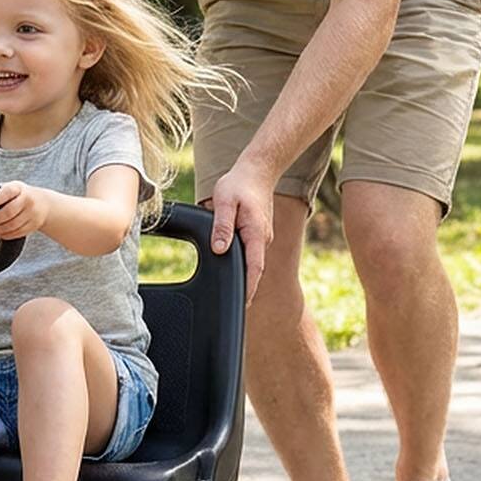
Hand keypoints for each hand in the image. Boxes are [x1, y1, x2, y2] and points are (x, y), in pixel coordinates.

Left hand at [0, 180, 50, 239]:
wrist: (44, 204)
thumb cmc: (21, 195)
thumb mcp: (12, 187)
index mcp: (19, 188)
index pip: (7, 192)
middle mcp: (28, 200)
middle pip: (9, 212)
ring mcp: (32, 213)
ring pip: (13, 225)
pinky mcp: (33, 225)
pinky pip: (18, 233)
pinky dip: (6, 235)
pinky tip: (1, 232)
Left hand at [208, 157, 275, 302]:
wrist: (256, 171)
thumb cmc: (238, 184)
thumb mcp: (223, 202)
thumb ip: (221, 226)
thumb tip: (219, 249)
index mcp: (255, 233)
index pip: (253, 267)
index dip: (248, 287)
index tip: (243, 304)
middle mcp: (261, 239)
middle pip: (254, 270)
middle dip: (247, 290)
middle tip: (236, 309)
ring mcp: (260, 237)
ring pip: (252, 263)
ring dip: (245, 279)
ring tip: (234, 298)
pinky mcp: (256, 235)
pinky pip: (250, 255)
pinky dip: (244, 267)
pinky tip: (234, 275)